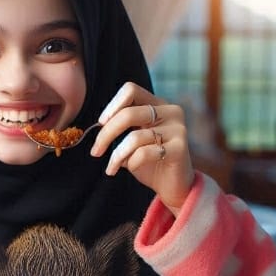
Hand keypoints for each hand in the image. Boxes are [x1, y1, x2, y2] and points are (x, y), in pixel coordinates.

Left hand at [90, 82, 194, 215]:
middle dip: (106, 135)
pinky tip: (132, 168)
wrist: (173, 185)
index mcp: (158, 104)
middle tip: (95, 152)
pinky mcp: (179, 148)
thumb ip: (122, 127)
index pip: (131, 90)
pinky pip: (144, 153)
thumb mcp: (133, 139)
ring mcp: (177, 129)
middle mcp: (170, 112)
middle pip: (128, 114)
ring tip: (111, 168)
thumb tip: (100, 125)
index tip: (100, 123)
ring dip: (116, 156)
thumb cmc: (149, 162)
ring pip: (134, 137)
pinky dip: (132, 163)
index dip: (112, 105)